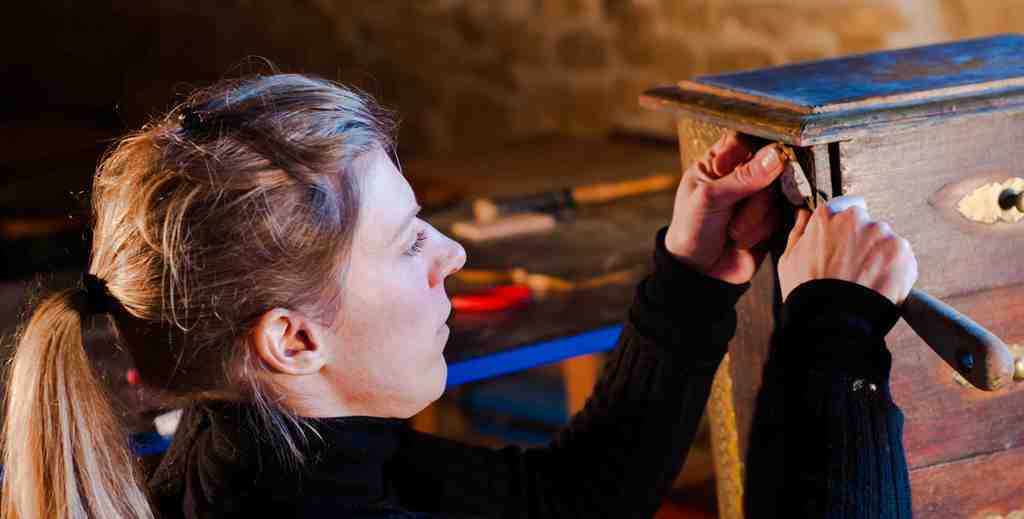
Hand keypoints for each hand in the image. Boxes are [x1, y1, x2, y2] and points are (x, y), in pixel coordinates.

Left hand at [665, 132, 786, 283]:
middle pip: (768, 167)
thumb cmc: (692, 229)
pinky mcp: (771, 219)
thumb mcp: (710, 199)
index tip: (750, 167)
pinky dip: (762, 230)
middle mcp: (741, 176)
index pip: (745, 140)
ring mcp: (757, 197)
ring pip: (777, 193)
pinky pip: (781, 215)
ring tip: (732, 233)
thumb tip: (777, 155)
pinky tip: (743, 240)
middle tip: (732, 211)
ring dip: (754, 217)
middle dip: (753, 195)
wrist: (700, 272)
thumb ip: (743, 177)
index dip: (752, 151)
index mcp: (717, 163)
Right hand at [778, 196, 918, 304]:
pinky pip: (901, 258)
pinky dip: (894, 271)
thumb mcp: (788, 260)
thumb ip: (798, 231)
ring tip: (865, 281)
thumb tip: (803, 215)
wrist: (831, 320)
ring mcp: (882, 234)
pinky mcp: (902, 253)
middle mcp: (856, 219)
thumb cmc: (807, 292)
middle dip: (862, 241)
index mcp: (827, 216)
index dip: (843, 228)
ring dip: (878, 256)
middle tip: (852, 268)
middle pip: (866, 224)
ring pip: (884, 241)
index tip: (843, 242)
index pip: (843, 207)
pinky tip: (878, 287)